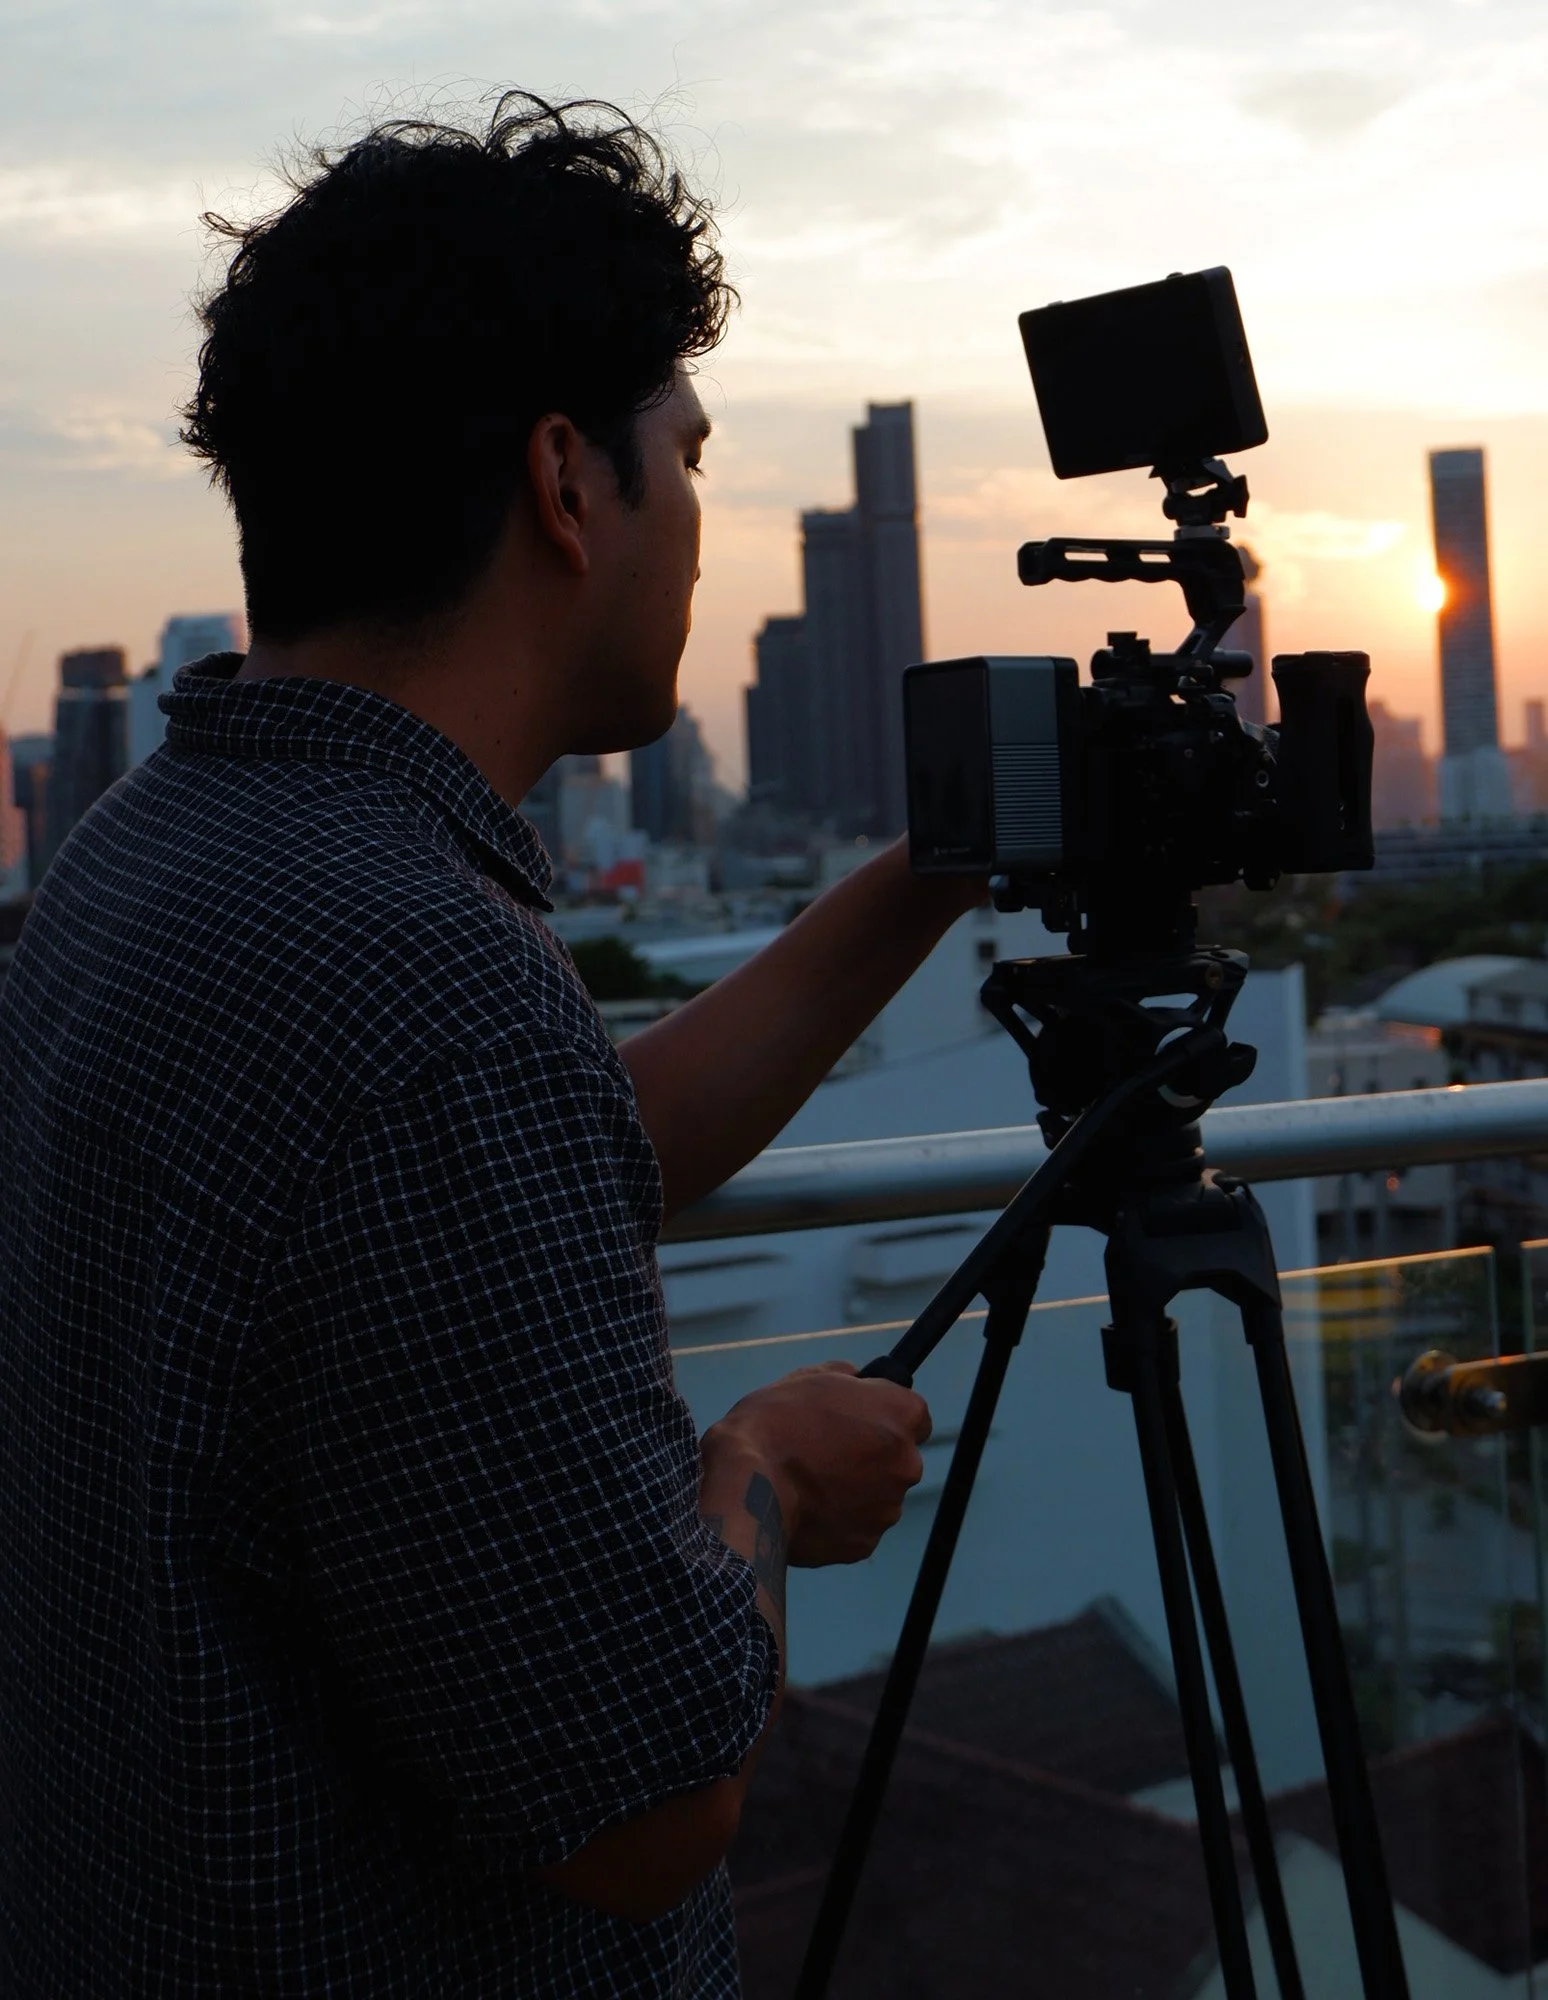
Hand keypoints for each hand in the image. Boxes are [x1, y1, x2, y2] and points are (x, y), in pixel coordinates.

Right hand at [703, 1362, 931, 1566]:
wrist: (750, 1487)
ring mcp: (888, 1508)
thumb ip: (846, 1377)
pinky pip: (857, 1525)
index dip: (886, 1416)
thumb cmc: (776, 1425)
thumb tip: (855, 1379)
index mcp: (901, 1415)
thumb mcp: (809, 1377)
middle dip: (872, 1455)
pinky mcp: (865, 1543)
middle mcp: (906, 1463)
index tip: (861, 1420)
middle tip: (827, 1451)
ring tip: (810, 1480)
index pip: (915, 1416)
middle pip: (899, 1458)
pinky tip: (807, 1505)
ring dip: (855, 1488)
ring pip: (878, 1494)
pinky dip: (839, 1518)